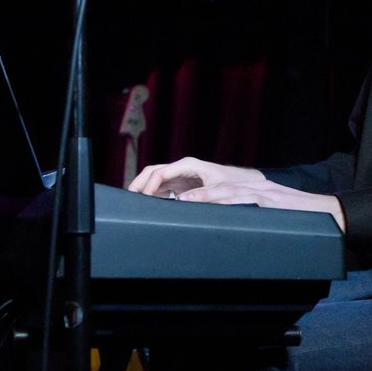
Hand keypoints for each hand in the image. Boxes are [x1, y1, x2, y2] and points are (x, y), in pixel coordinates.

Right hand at [127, 157, 265, 197]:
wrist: (242, 183)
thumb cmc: (232, 184)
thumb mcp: (218, 190)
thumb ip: (200, 195)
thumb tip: (180, 201)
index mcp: (188, 165)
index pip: (161, 172)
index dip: (149, 185)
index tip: (143, 199)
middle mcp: (181, 168)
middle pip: (153, 172)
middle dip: (139, 183)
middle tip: (129, 200)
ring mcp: (180, 175)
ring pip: (154, 178)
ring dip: (143, 188)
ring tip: (134, 204)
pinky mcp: (181, 184)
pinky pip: (161, 186)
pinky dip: (152, 194)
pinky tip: (147, 205)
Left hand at [172, 178, 345, 230]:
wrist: (328, 216)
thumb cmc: (300, 224)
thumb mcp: (271, 221)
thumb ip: (252, 225)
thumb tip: (232, 245)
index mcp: (254, 193)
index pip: (222, 191)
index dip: (200, 196)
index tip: (180, 203)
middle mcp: (257, 189)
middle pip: (220, 188)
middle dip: (196, 194)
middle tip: (174, 200)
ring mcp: (264, 193)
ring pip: (229, 191)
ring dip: (206, 196)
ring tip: (186, 201)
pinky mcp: (273, 201)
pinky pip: (248, 200)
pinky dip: (230, 202)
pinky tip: (216, 207)